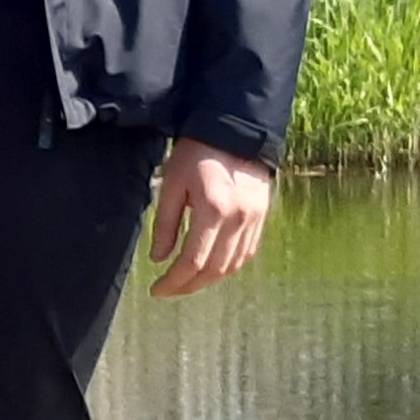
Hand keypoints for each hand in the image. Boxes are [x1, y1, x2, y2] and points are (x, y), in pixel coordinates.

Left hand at [147, 136, 272, 297]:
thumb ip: (166, 224)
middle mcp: (238, 219)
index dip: (173, 281)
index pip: (193, 261)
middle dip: (188, 286)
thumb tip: (159, 259)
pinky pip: (246, 254)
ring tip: (187, 282)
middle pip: (213, 270)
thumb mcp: (173, 183)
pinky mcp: (262, 218)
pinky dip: (227, 267)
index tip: (157, 289)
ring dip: (208, 280)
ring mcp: (254, 220)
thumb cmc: (197, 152)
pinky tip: (211, 268)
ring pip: (231, 267)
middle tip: (169, 290)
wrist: (235, 130)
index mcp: (213, 209)